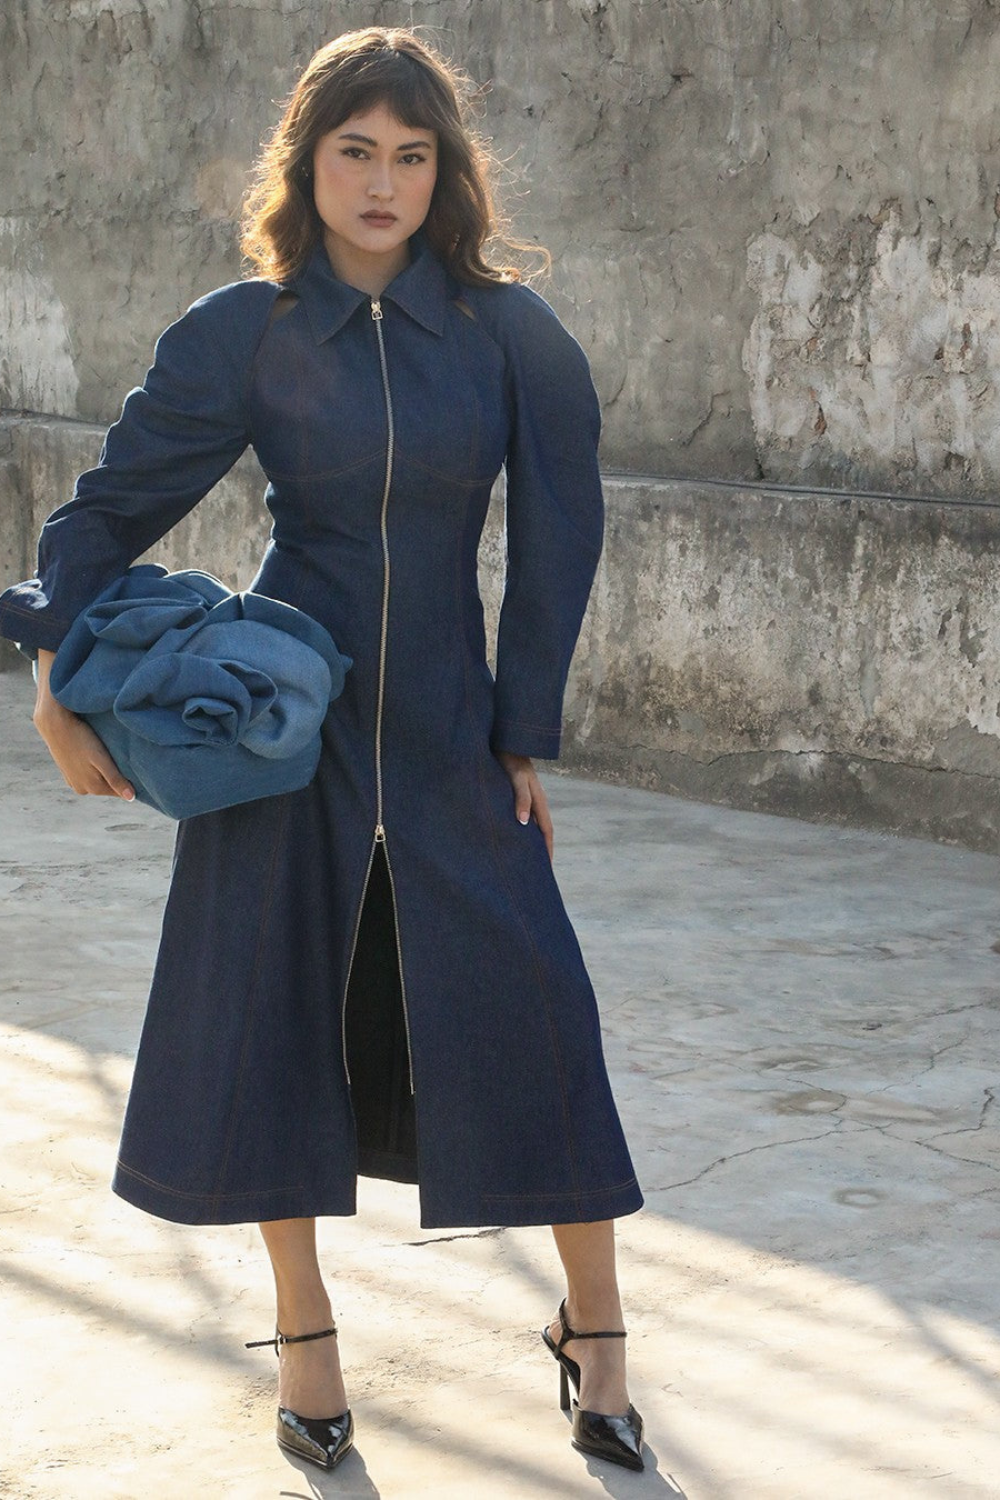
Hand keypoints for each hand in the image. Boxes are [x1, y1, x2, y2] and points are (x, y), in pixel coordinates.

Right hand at [32, 649, 135, 799]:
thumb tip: (131, 798)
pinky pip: (87, 773)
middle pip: (109, 785)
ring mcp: (73, 781)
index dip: (130, 782)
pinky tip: (95, 756)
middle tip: (126, 759)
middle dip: (118, 776)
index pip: (120, 791)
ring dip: (105, 771)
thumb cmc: (82, 739)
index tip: (139, 770)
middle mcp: (82, 789)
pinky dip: (93, 767)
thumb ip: (116, 779)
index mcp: (93, 788)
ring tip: (111, 756)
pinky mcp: (67, 772)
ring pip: (98, 779)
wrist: (54, 725)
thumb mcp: (101, 759)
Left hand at [494, 750, 553, 862]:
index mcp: (539, 801)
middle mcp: (534, 802)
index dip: (547, 850)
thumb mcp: (518, 779)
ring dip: (528, 840)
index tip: (546, 868)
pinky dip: (518, 829)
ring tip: (522, 857)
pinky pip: (518, 817)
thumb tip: (524, 824)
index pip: (546, 832)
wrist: (504, 741)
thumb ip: (522, 799)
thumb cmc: (510, 759)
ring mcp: (524, 799)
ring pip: (529, 825)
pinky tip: (509, 835)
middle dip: (540, 849)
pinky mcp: (513, 795)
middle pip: (540, 831)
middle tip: (535, 868)